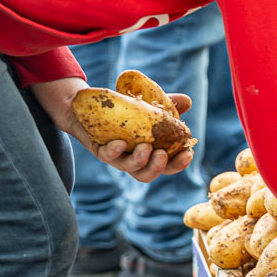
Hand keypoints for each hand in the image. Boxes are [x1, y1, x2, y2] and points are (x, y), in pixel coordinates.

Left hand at [31, 77, 194, 182]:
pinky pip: (107, 155)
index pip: (166, 165)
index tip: (187, 154)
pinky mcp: (98, 149)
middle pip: (147, 175)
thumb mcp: (148, 105)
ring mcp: (116, 156)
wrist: (88, 106)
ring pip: (129, 168)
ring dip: (139, 161)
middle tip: (162, 154)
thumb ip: (168, 105)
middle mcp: (132, 159)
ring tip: (146, 148)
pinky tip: (121, 143)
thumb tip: (187, 102)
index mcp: (148, 153)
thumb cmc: (123, 110)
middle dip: (157, 168)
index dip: (178, 164)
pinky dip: (115, 151)